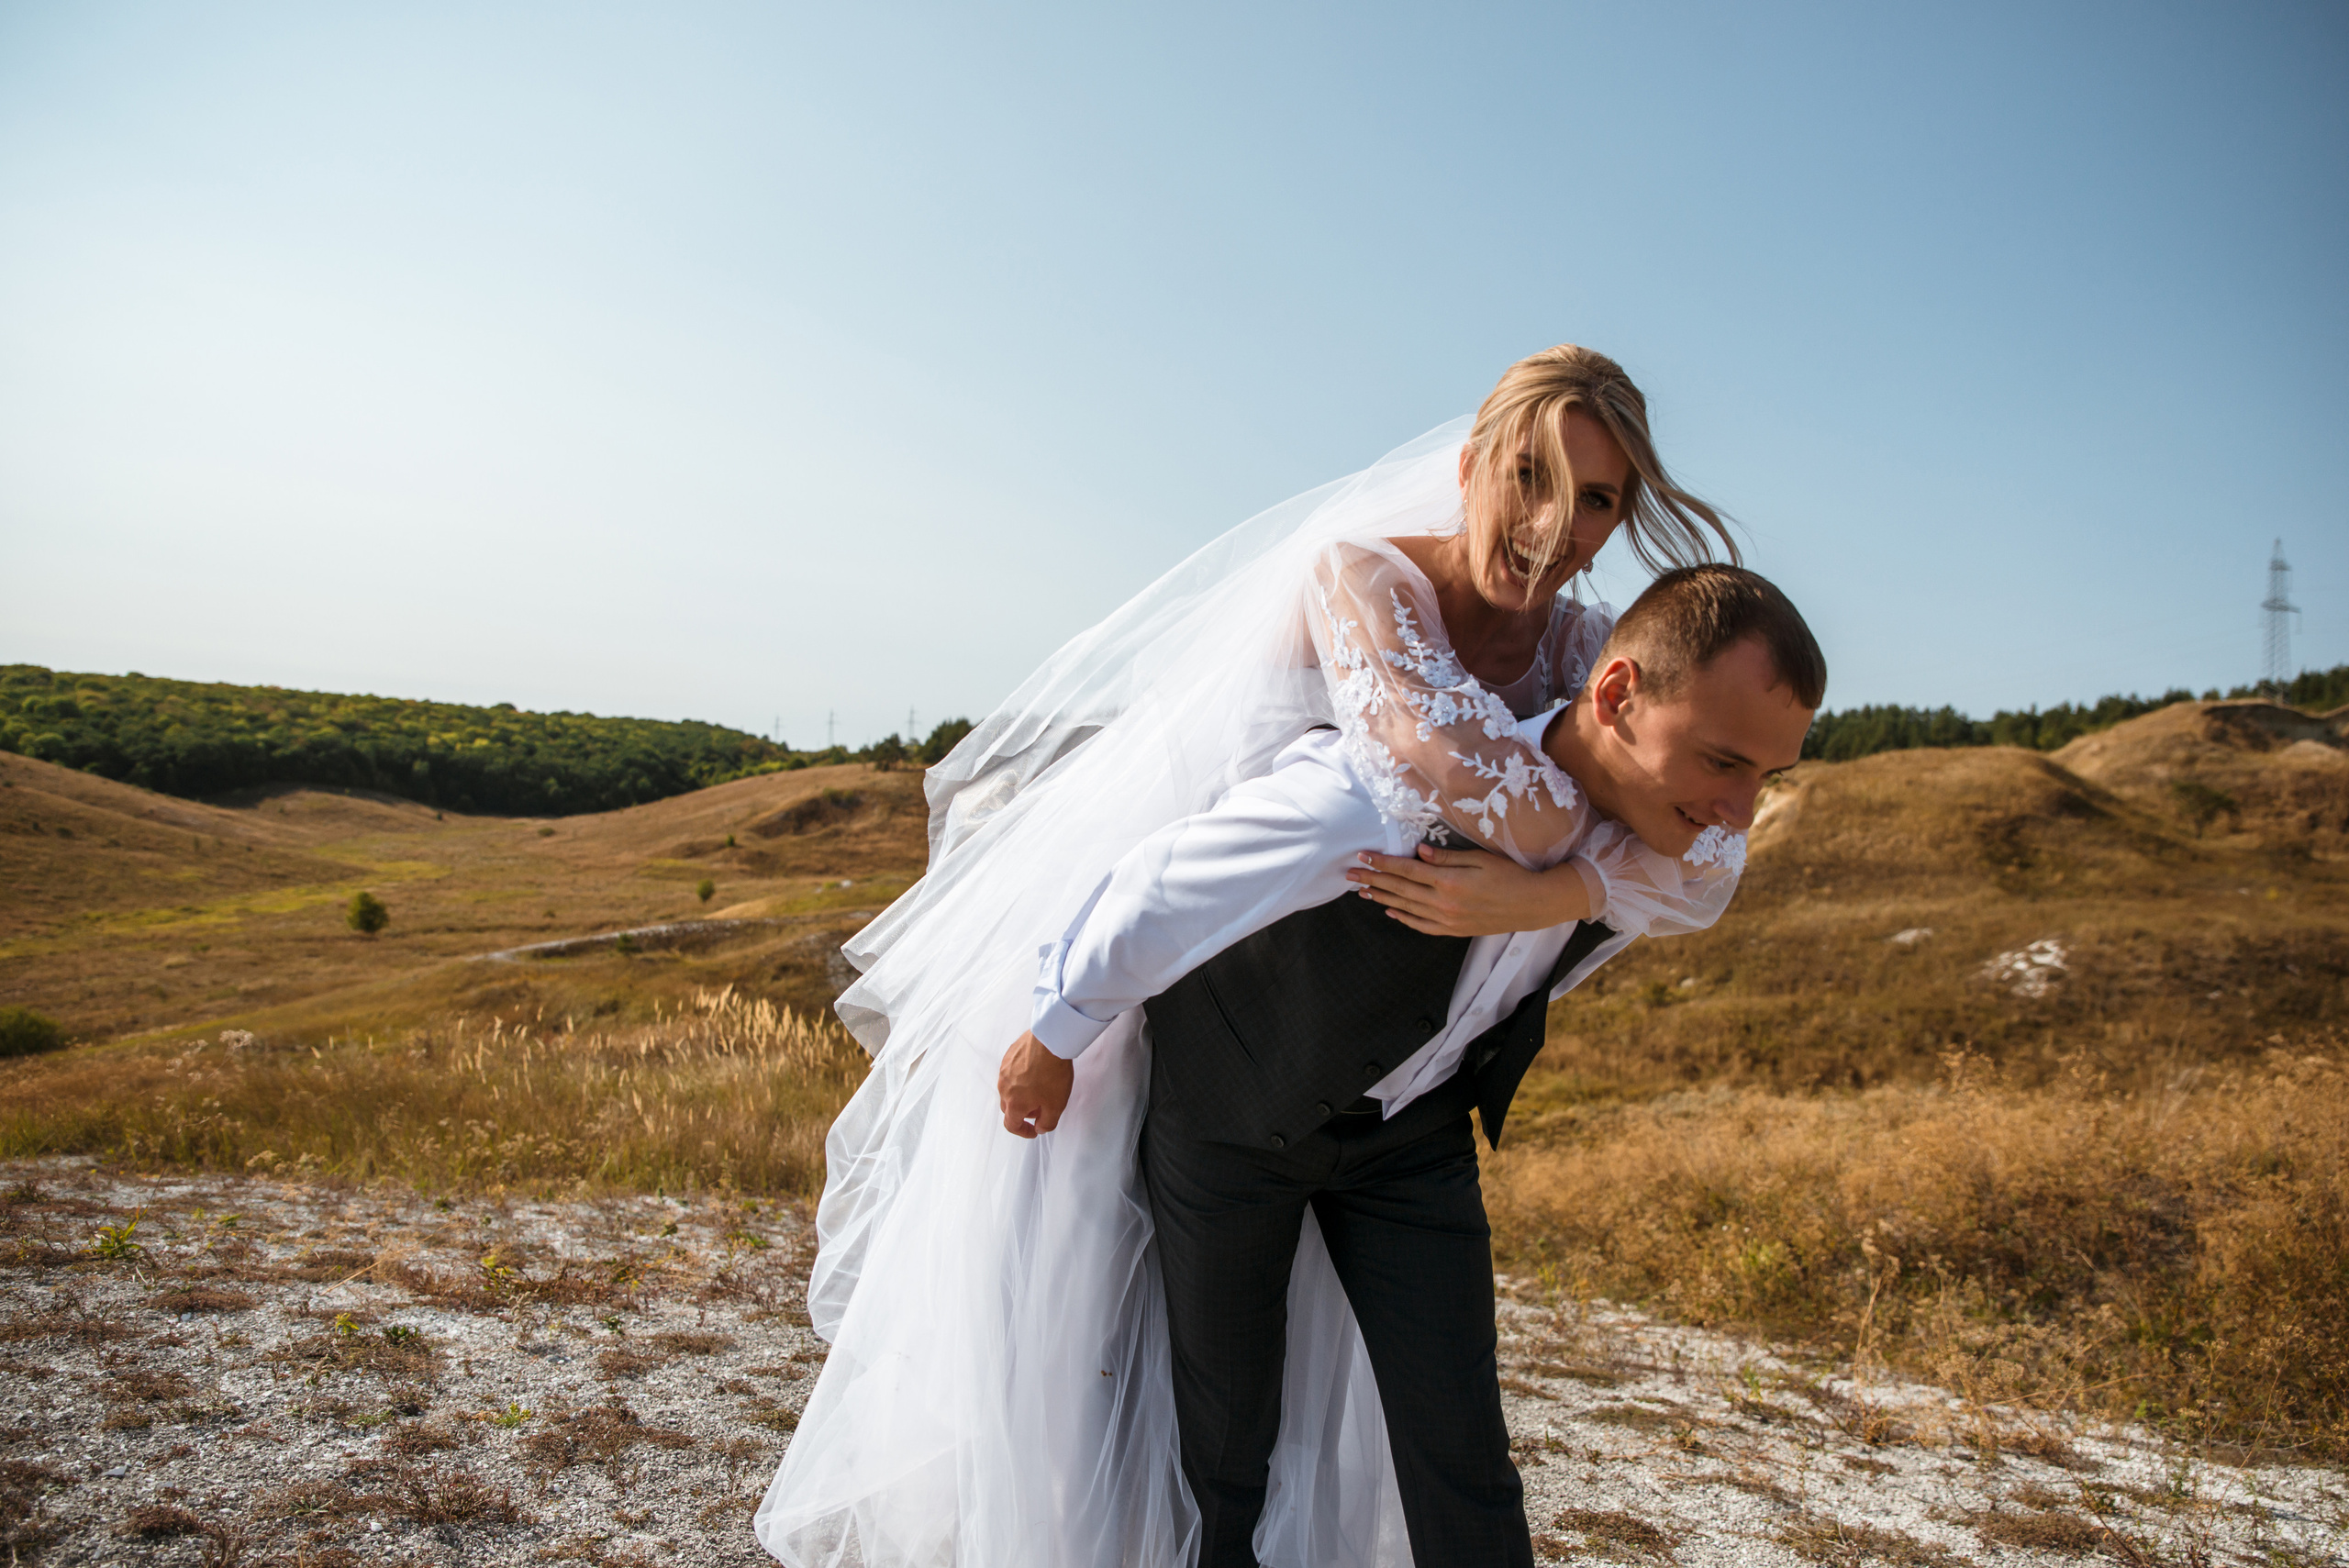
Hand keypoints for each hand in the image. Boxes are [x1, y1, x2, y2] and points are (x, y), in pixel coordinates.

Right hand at [998, 1031, 1074, 1138]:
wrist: (1049, 1041)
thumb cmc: (1052, 1072)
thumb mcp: (1056, 1105)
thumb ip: (1047, 1123)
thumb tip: (1041, 1128)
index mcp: (1014, 1104)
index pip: (1011, 1125)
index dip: (1023, 1131)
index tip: (1033, 1130)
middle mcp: (1004, 1088)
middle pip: (1008, 1108)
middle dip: (1023, 1112)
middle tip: (1040, 1108)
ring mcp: (1004, 1071)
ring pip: (1008, 1090)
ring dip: (1020, 1095)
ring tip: (1038, 1089)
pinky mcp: (1008, 1057)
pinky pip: (1010, 1074)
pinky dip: (1019, 1079)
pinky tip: (1034, 1073)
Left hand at [1345, 844, 1592, 936]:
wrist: (1533, 905)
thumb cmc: (1510, 875)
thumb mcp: (1480, 858)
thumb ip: (1447, 857)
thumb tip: (1417, 851)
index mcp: (1449, 882)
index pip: (1406, 870)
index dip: (1382, 863)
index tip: (1363, 856)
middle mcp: (1443, 903)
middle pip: (1400, 889)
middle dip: (1373, 880)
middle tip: (1350, 875)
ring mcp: (1447, 920)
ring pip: (1406, 908)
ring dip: (1382, 899)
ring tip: (1362, 891)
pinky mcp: (1454, 930)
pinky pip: (1421, 926)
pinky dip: (1404, 918)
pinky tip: (1390, 911)